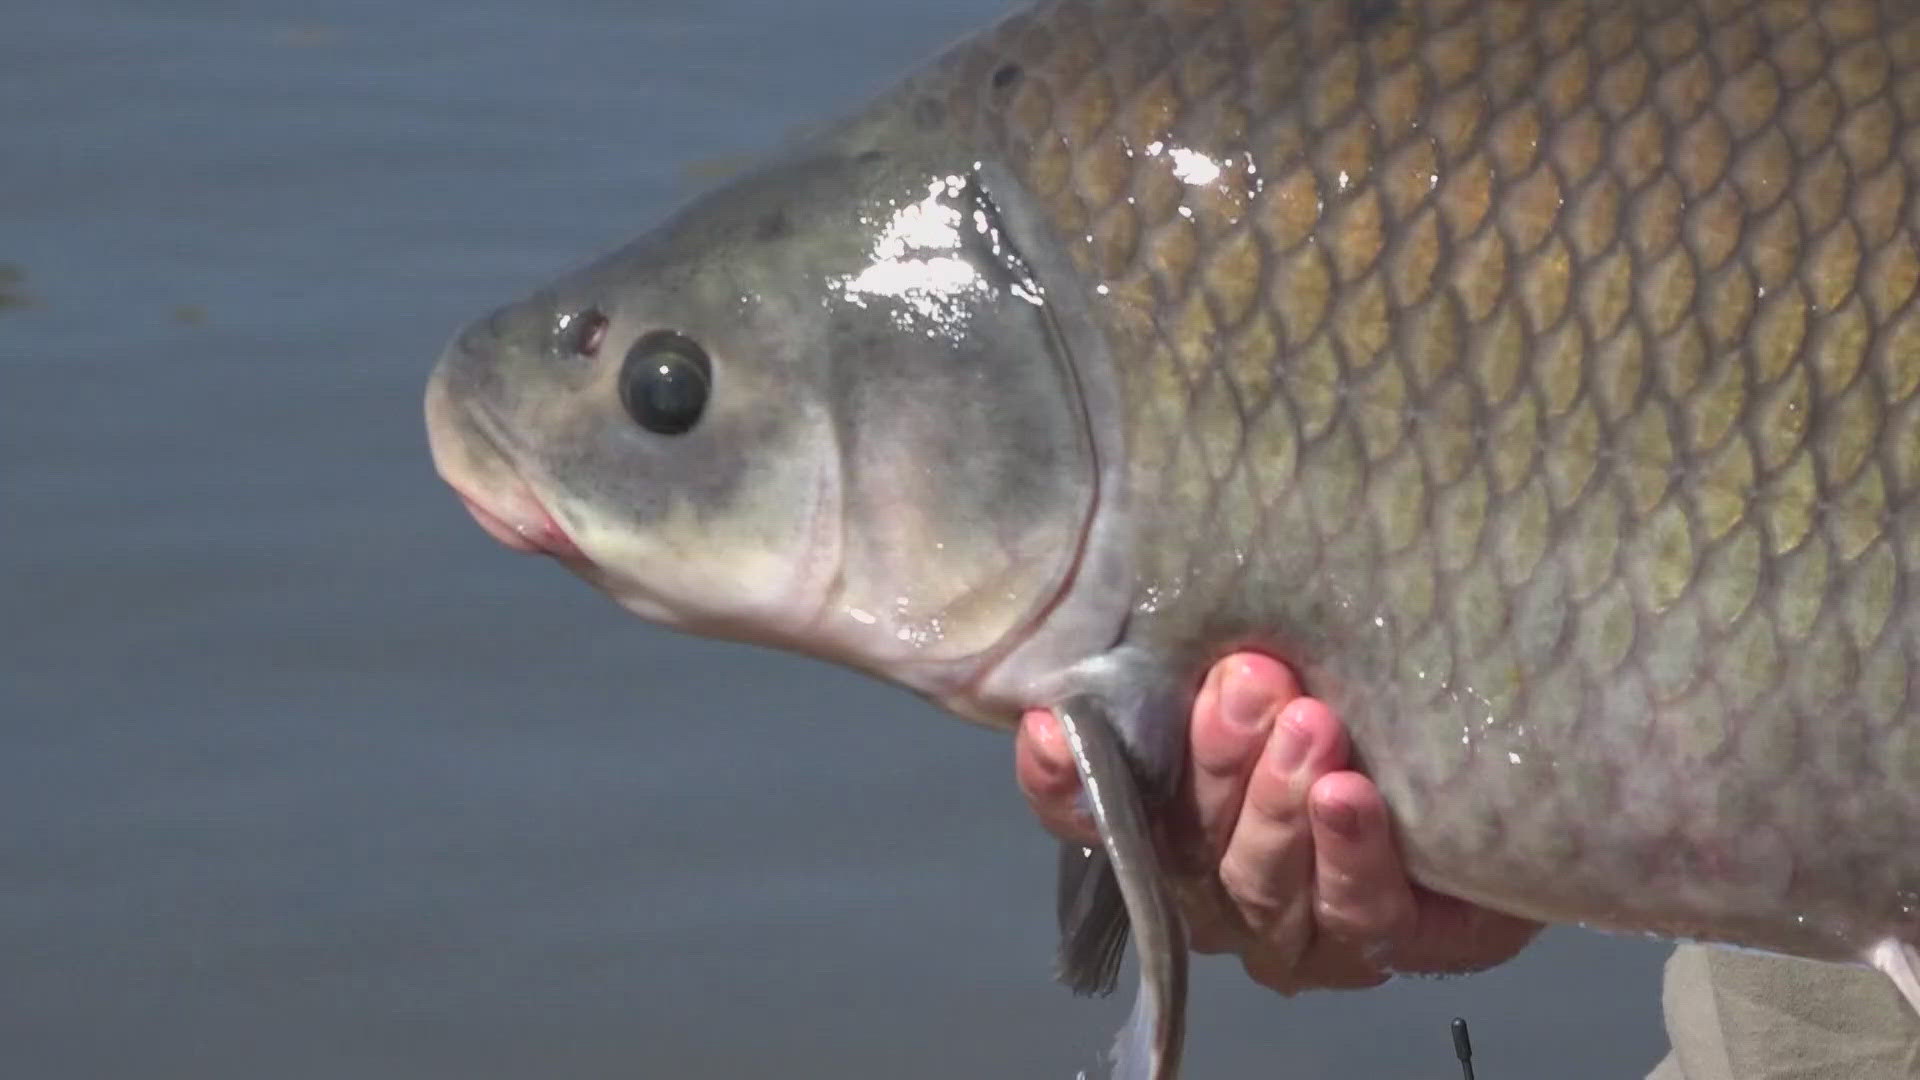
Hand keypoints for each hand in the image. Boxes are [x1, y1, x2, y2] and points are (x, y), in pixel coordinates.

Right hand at [1015, 653, 1540, 993]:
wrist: (1511, 764)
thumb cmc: (1371, 695)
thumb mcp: (1296, 653)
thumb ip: (1231, 644)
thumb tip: (1183, 559)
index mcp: (1172, 819)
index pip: (1088, 814)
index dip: (1060, 780)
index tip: (1052, 723)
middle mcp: (1217, 885)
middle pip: (1181, 845)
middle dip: (1212, 761)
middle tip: (1248, 682)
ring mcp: (1295, 929)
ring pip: (1258, 884)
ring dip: (1276, 803)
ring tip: (1313, 724)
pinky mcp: (1383, 945)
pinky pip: (1355, 913)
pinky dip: (1351, 854)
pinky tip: (1353, 798)